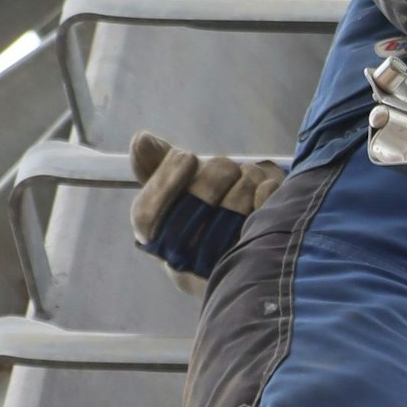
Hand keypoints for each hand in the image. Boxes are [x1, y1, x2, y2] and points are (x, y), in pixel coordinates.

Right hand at [129, 130, 284, 291]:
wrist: (256, 227)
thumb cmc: (210, 202)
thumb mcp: (182, 181)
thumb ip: (158, 162)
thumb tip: (141, 140)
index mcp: (158, 242)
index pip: (145, 216)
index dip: (164, 182)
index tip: (187, 156)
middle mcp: (183, 263)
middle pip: (191, 211)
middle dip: (213, 177)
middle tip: (228, 165)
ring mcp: (219, 266)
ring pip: (230, 213)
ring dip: (245, 181)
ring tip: (249, 176)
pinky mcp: (254, 263)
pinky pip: (260, 221)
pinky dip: (264, 194)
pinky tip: (266, 186)